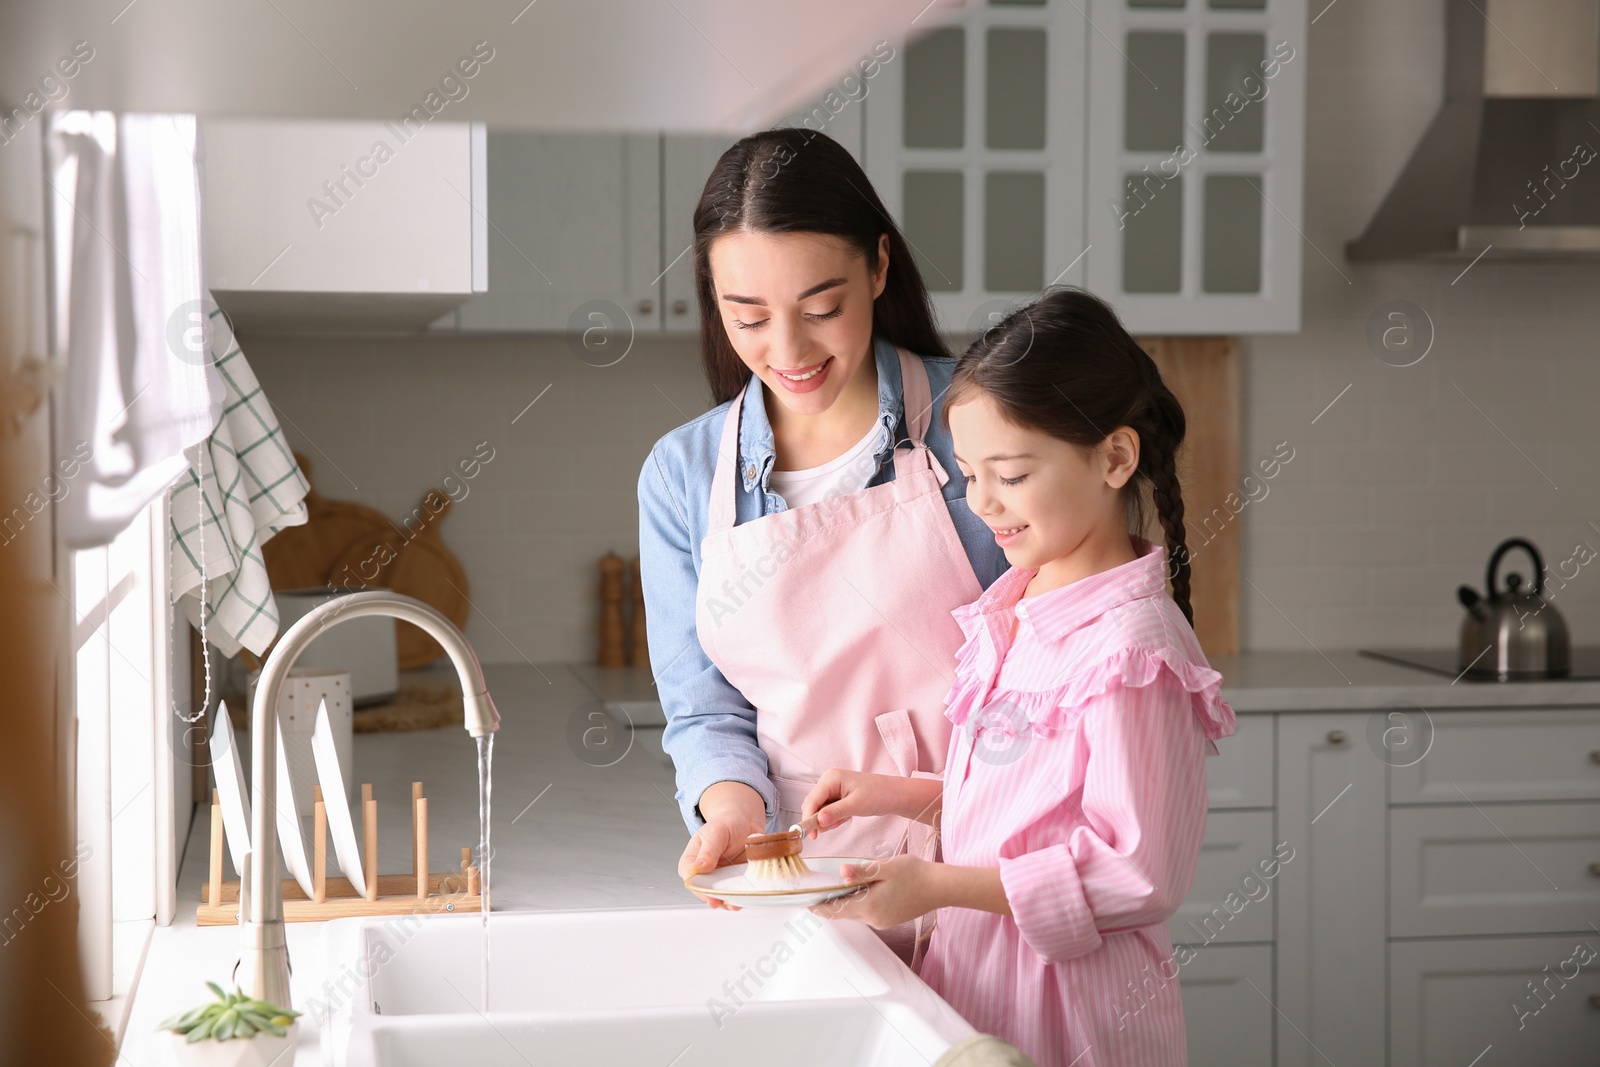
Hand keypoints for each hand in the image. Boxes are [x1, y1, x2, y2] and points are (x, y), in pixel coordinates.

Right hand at [678, 781, 766, 910]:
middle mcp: (704, 874)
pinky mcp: (735, 883)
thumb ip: (708, 850)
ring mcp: (720, 881)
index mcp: (691, 862)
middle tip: (728, 902)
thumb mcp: (716, 832)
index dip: (701, 891)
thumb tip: (697, 869)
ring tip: (738, 902)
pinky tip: (746, 896)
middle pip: (707, 894)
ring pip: (722, 898)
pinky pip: (737, 894)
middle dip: (718, 900)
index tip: (712, 897)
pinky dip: (742, 897)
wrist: (744, 822)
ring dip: (731, 901)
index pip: (691, 881)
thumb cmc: (726, 824)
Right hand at [801, 769, 940, 836]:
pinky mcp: (836, 796)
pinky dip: (833, 818)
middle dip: (818, 820)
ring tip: (844, 820)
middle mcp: (828, 781)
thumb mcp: (856, 805)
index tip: (810, 835)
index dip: (808, 818)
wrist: (893, 795)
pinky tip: (845, 817)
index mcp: (831, 778)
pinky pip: (827, 810)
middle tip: (831, 828)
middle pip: (812, 805)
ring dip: (827, 820)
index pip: (812, 800)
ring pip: (819, 809)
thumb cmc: (878, 795)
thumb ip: (835, 813)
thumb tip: (818, 821)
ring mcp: (832, 788)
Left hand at [808, 855, 942, 928]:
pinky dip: (858, 905)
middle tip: (815, 895)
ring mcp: (882, 921)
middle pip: (843, 913)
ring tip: (833, 892)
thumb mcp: (886, 868)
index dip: (819, 907)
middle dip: (829, 906)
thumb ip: (862, 871)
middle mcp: (873, 918)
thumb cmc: (915, 874)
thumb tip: (841, 872)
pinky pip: (867, 914)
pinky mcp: (889, 920)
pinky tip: (858, 893)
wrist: (940, 888)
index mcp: (869, 905)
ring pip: (855, 914)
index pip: (836, 909)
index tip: (806, 903)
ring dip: (844, 905)